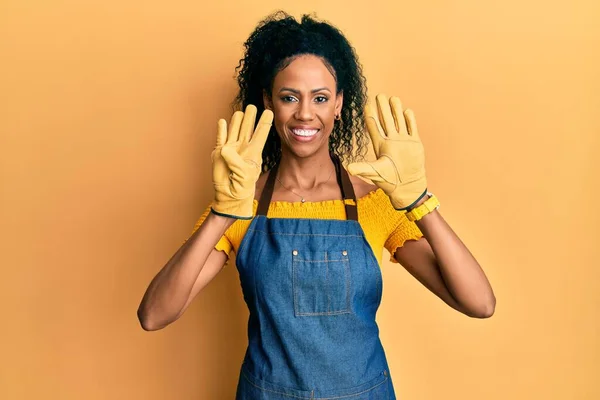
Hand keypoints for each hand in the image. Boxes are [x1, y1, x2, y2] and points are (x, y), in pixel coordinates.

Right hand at [211, 105, 272, 218]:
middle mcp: (243, 147)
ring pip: (235, 129)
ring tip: (241, 111)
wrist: (229, 195)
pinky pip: (221, 137)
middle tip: (253, 106)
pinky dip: (222, 129)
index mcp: (254, 151)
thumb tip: (225, 148)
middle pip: (248, 128)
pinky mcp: (219, 152)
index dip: (265, 122)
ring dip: (237, 120)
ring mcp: (231, 148)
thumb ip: (235, 161)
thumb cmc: (241, 187)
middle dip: (251, 117)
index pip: (261, 133)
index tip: (270, 111)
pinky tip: (223, 121)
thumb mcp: (243, 175)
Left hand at [347, 94, 426, 209]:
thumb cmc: (389, 181)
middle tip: (380, 95)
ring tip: (393, 98)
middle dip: (383, 108)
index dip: (371, 116)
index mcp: (380, 145)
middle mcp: (391, 141)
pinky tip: (407, 110)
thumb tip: (348, 167)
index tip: (367, 105)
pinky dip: (410, 120)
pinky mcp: (414, 143)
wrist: (407, 187)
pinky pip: (412, 128)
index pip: (374, 127)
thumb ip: (363, 168)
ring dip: (396, 110)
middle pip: (386, 120)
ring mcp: (403, 141)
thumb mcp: (375, 173)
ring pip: (399, 121)